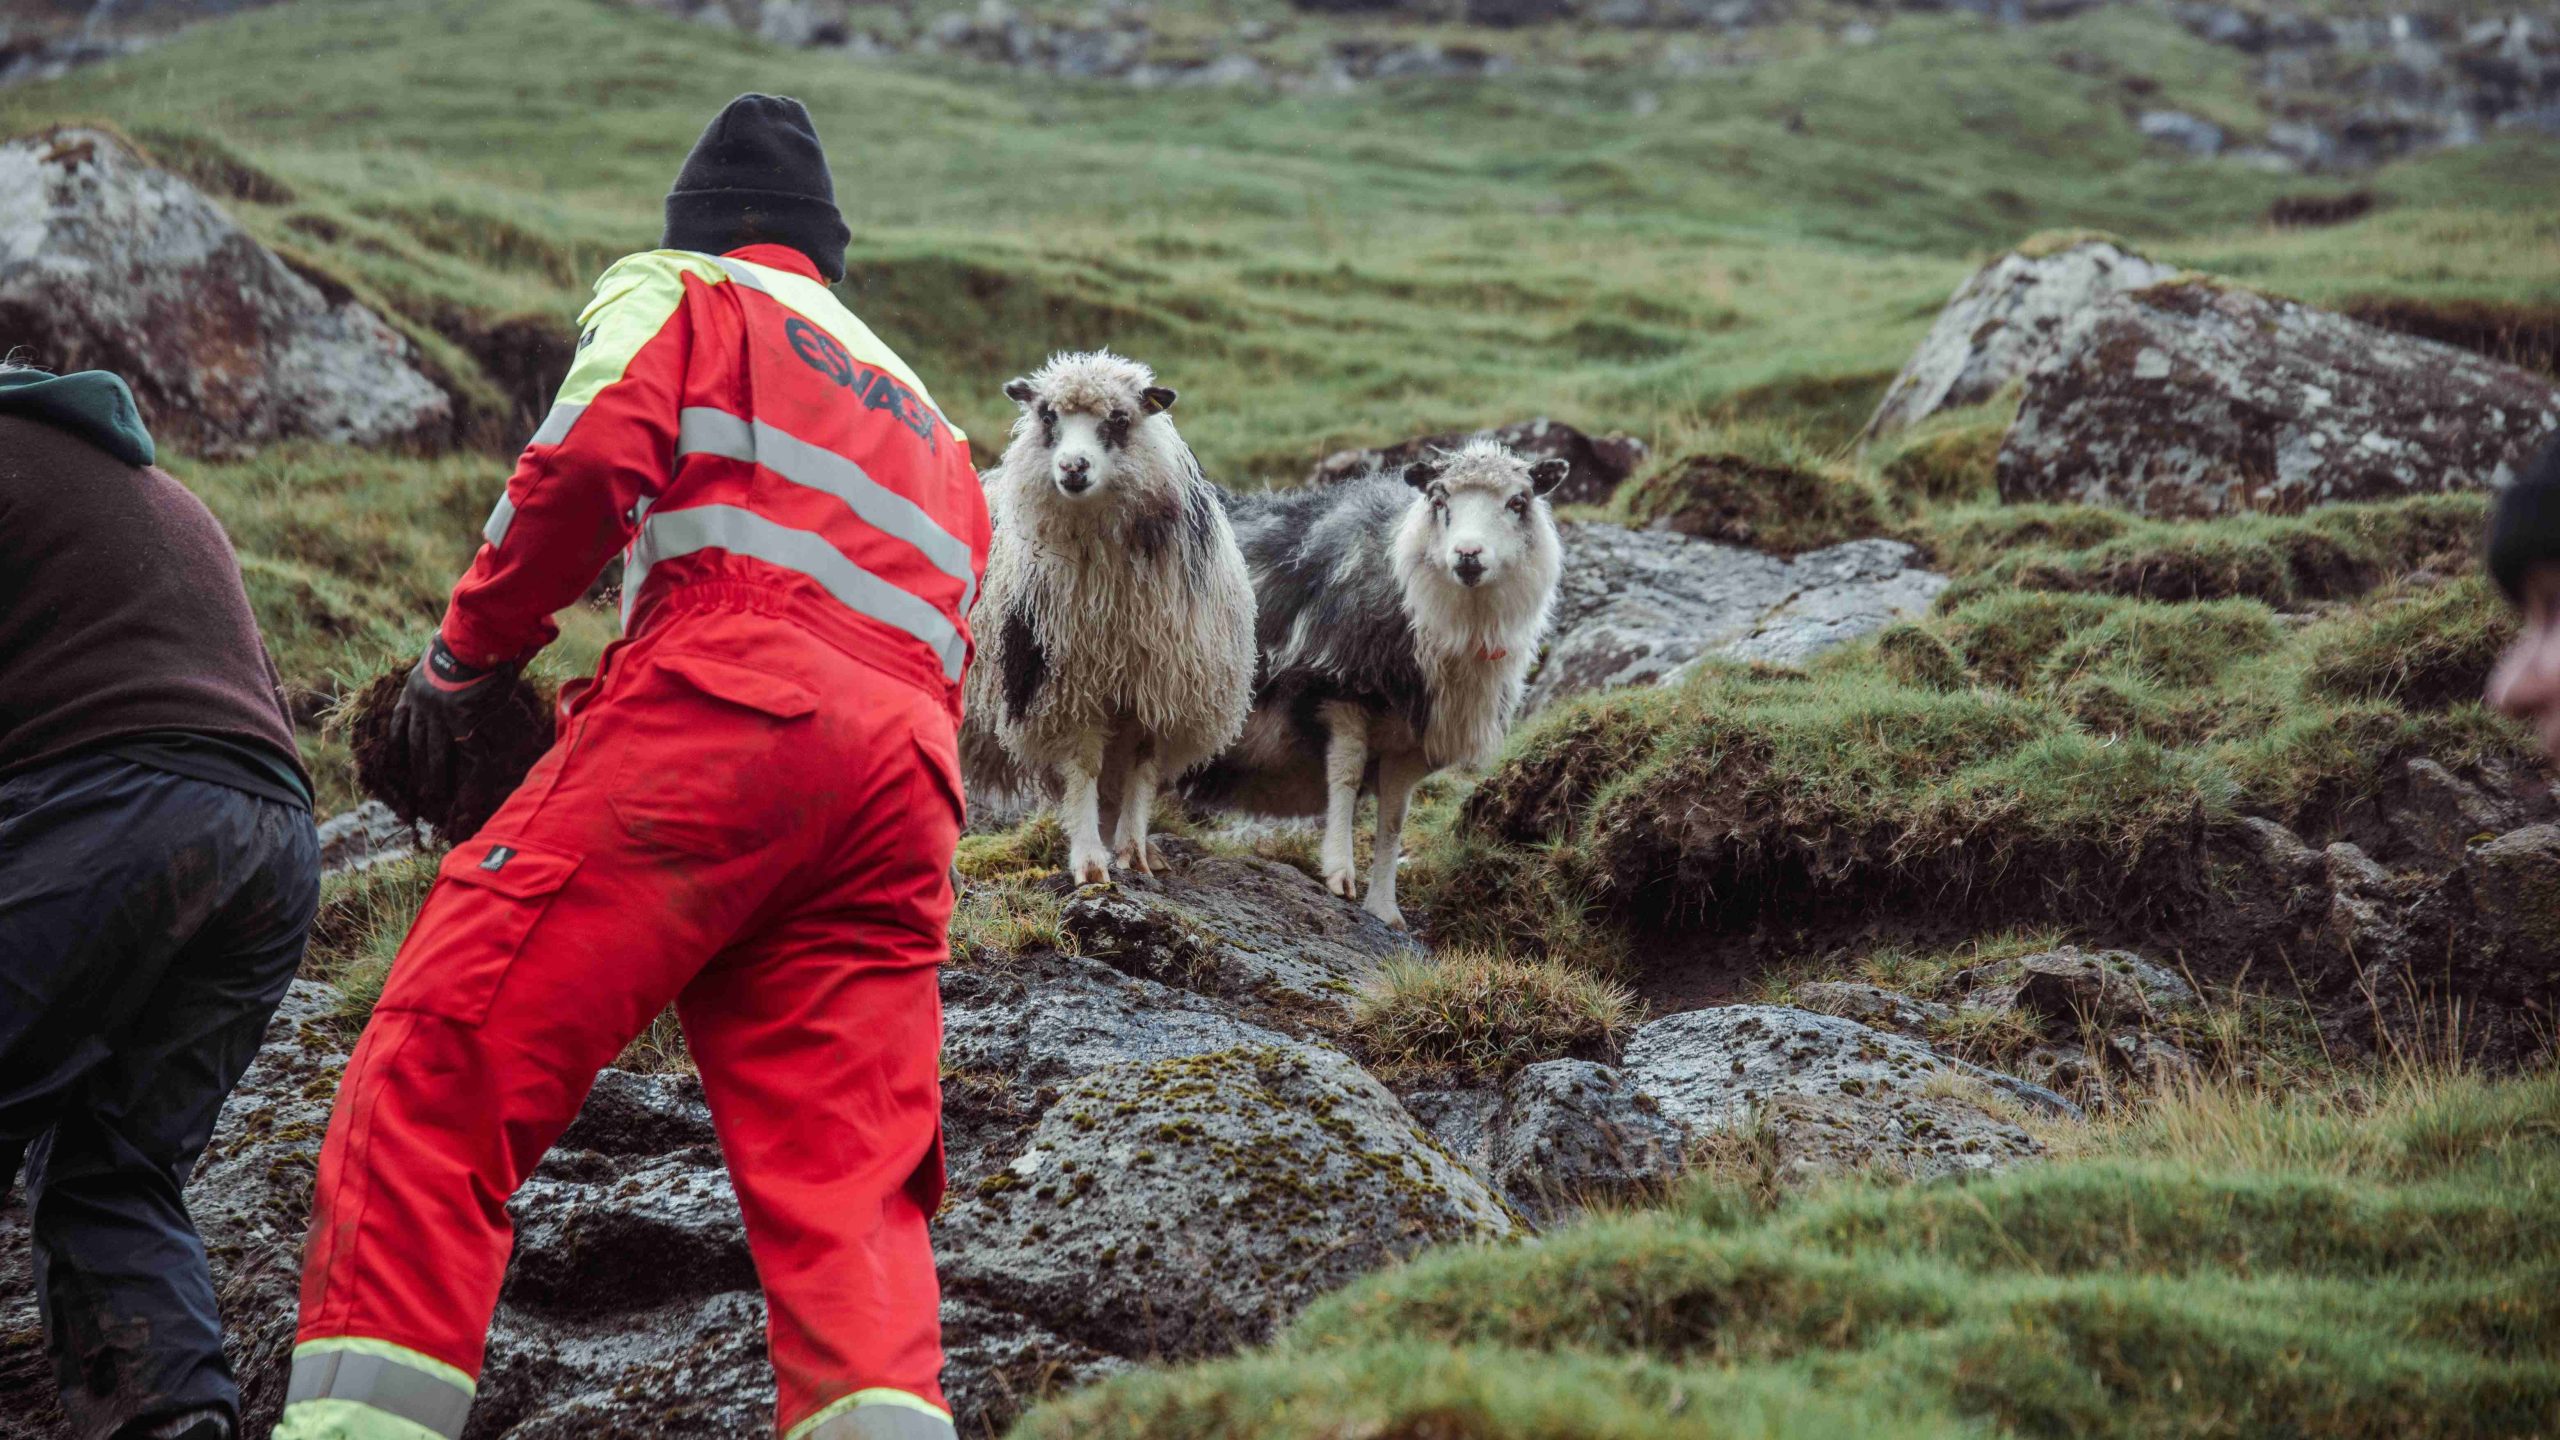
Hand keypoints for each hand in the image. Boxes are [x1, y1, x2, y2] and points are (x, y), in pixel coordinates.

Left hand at [393, 634, 511, 819]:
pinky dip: (474, 764)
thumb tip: (456, 674)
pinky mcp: (460, 718)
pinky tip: (475, 779)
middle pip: (415, 742)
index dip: (395, 743)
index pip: (398, 721)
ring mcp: (439, 713)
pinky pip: (468, 747)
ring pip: (434, 750)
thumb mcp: (442, 656)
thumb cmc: (463, 642)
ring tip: (434, 795)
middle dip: (416, 767)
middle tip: (417, 791)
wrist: (470, 636)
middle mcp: (421, 704)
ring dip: (434, 775)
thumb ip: (445, 672)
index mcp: (413, 689)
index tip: (392, 760)